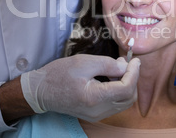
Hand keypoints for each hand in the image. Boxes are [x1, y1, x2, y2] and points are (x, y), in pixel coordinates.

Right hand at [20, 54, 140, 121]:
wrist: (40, 91)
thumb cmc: (59, 74)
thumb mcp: (84, 62)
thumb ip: (108, 64)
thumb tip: (125, 66)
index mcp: (94, 97)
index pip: (126, 88)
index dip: (134, 73)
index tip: (135, 60)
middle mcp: (98, 111)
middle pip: (129, 98)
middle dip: (132, 79)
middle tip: (127, 64)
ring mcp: (97, 115)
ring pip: (124, 103)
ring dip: (127, 86)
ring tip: (118, 70)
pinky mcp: (95, 115)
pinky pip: (116, 105)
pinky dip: (119, 92)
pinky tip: (111, 80)